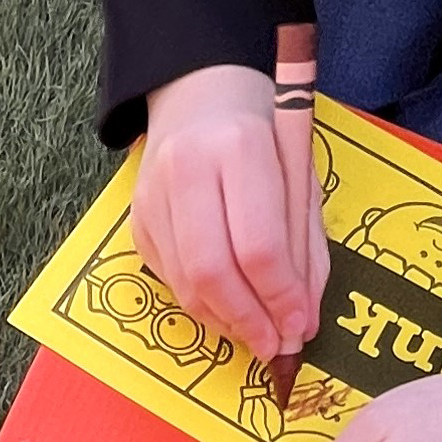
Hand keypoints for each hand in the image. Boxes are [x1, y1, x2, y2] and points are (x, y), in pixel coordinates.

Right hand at [133, 63, 328, 362]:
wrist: (201, 96)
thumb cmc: (263, 137)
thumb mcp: (300, 179)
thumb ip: (304, 249)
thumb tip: (299, 323)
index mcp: (238, 148)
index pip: (259, 247)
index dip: (280, 299)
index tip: (298, 328)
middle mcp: (186, 169)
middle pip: (213, 272)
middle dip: (248, 320)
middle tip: (272, 345)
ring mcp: (153, 196)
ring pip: (186, 284)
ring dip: (226, 321)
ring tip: (255, 332)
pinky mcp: (138, 219)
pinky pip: (170, 280)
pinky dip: (204, 306)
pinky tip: (229, 308)